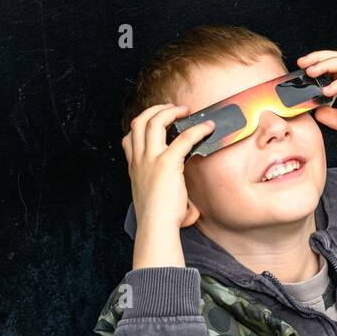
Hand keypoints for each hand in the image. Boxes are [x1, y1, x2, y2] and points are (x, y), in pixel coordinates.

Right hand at [121, 103, 214, 252]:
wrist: (156, 226)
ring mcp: (150, 159)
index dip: (140, 125)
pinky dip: (197, 129)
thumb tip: (182, 198)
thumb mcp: (152, 197)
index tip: (155, 122)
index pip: (128, 137)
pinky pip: (183, 138)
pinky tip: (208, 127)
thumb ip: (160, 188)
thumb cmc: (158, 217)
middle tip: (172, 109)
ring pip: (154, 122)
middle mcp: (139, 160)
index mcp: (134, 167)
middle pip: (139, 122)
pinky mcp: (167, 163)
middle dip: (155, 110)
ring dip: (171, 112)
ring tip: (185, 110)